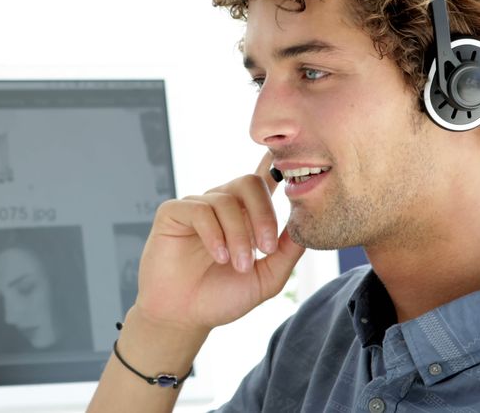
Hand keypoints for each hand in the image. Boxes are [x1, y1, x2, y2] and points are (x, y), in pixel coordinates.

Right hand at [132, 152, 304, 332]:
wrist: (184, 317)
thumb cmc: (222, 297)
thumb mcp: (267, 278)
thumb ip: (288, 251)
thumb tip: (306, 222)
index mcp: (245, 215)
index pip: (263, 179)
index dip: (275, 164)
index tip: (292, 161)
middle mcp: (222, 205)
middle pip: (250, 182)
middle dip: (264, 214)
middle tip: (267, 248)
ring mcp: (197, 206)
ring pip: (227, 201)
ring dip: (239, 235)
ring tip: (239, 265)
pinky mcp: (173, 212)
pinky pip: (200, 209)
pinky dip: (215, 234)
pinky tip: (219, 256)